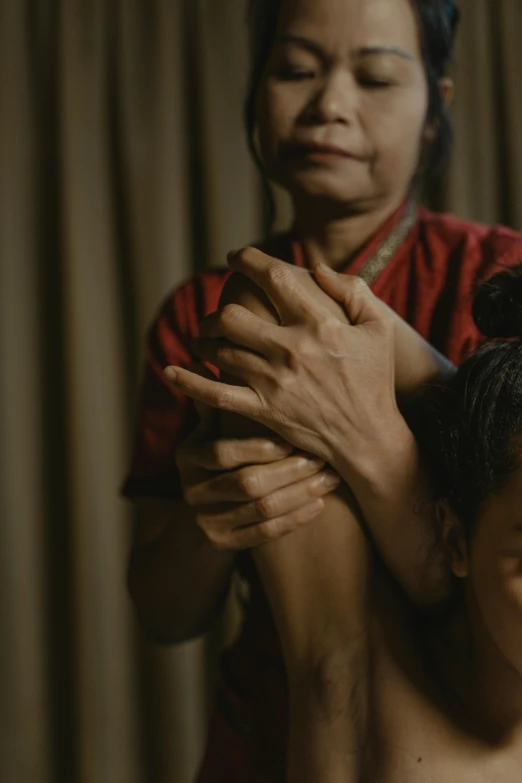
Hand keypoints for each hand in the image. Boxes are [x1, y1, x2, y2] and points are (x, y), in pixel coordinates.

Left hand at [166, 249, 404, 477]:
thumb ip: (353, 290)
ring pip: (220, 349)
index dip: (248, 261)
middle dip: (218, 309)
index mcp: (321, 324)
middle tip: (220, 312)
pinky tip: (170, 370)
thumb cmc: (374, 381)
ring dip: (207, 338)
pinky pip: (215, 394)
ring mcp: (274, 382)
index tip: (236, 258)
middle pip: (233, 315)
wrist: (367, 438)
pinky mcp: (263, 410)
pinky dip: (189, 381)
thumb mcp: (379, 329)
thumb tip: (317, 267)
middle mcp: (293, 350)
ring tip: (208, 338)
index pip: (274, 278)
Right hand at [176, 399, 339, 550]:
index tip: (292, 436)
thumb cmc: (221, 456)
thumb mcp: (212, 429)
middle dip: (289, 470)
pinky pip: (265, 534)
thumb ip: (217, 401)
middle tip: (322, 457)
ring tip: (330, 478)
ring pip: (261, 510)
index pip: (222, 453)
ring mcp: (206, 520)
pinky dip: (295, 519)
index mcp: (186, 457)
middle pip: (246, 483)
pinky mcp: (223, 544)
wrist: (205, 511)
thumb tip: (206, 356)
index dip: (258, 446)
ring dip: (300, 493)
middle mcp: (191, 490)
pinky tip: (320, 504)